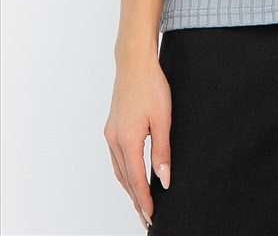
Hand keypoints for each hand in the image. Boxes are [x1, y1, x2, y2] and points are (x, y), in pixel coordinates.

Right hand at [103, 54, 172, 229]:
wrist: (134, 63)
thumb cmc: (151, 86)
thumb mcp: (163, 119)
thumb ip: (162, 151)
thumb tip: (163, 179)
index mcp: (127, 139)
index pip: (136, 179)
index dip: (144, 199)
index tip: (151, 216)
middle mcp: (114, 139)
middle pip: (125, 178)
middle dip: (135, 199)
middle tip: (146, 217)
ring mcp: (110, 133)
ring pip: (118, 169)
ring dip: (128, 187)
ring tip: (140, 202)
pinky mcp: (111, 127)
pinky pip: (116, 157)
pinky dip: (124, 172)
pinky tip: (131, 176)